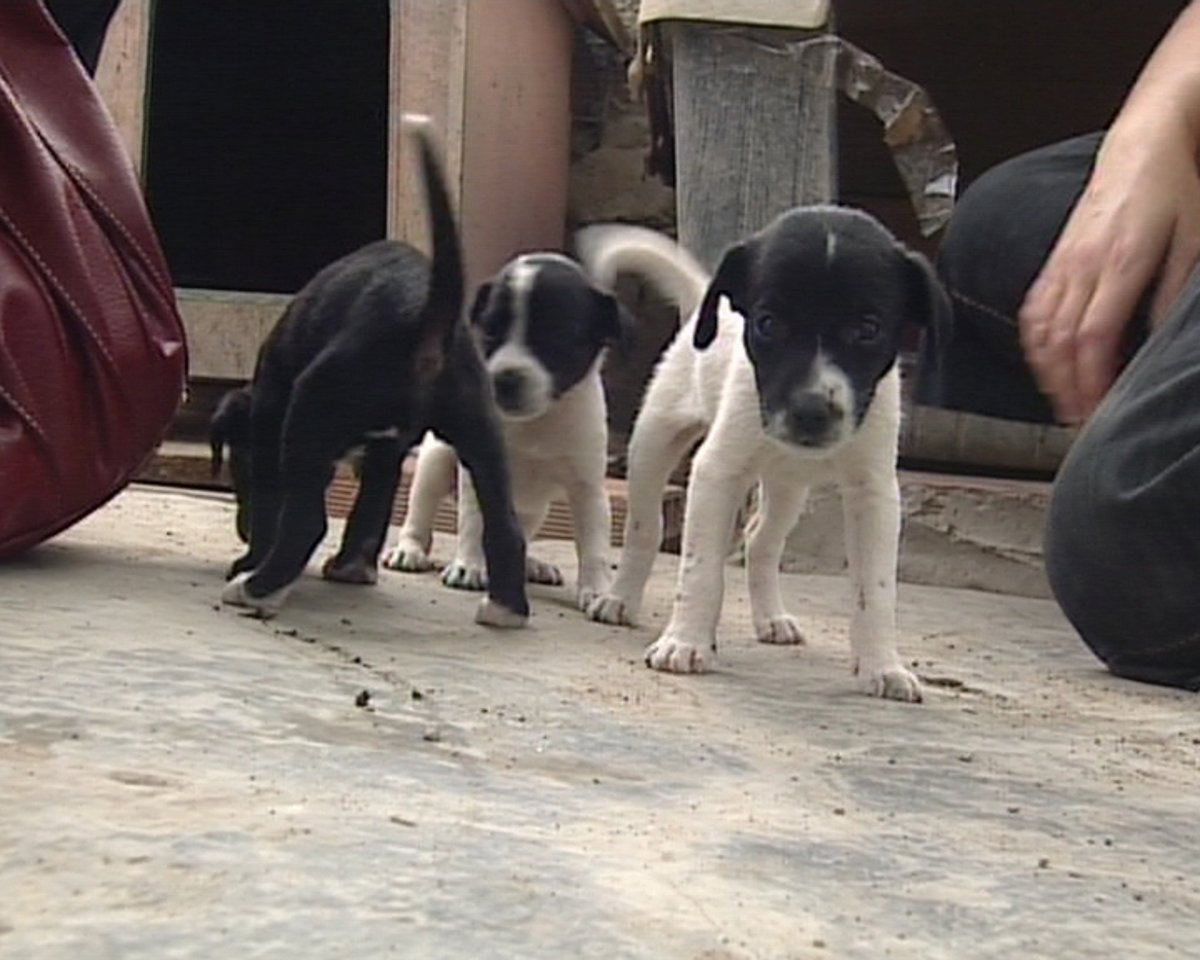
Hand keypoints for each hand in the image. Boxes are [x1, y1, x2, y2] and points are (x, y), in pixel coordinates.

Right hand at [1019, 122, 1199, 423]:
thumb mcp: (1195, 241)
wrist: (1144, 143)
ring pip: (1040, 330)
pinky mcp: (1055, 260)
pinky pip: (1033, 310)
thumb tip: (1159, 341)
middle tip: (1080, 422)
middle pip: (1061, 342)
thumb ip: (1174, 294)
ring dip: (1046, 372)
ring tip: (1062, 402)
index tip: (1098, 411)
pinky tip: (1046, 363)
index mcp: (1119, 263)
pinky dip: (1034, 345)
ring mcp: (1063, 263)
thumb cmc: (1176, 189)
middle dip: (1067, 388)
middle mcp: (1082, 266)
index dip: (1092, 380)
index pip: (1093, 336)